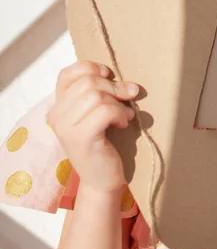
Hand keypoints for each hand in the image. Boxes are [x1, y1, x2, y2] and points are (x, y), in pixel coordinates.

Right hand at [47, 61, 138, 193]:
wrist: (102, 180)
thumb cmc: (104, 145)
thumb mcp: (97, 115)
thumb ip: (100, 95)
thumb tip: (125, 82)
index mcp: (57, 107)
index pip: (68, 73)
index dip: (92, 69)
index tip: (110, 77)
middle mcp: (56, 115)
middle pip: (87, 81)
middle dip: (114, 86)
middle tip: (127, 98)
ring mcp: (66, 127)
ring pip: (96, 95)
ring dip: (118, 103)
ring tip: (124, 116)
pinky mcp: (81, 138)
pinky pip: (104, 111)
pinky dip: (120, 114)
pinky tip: (123, 124)